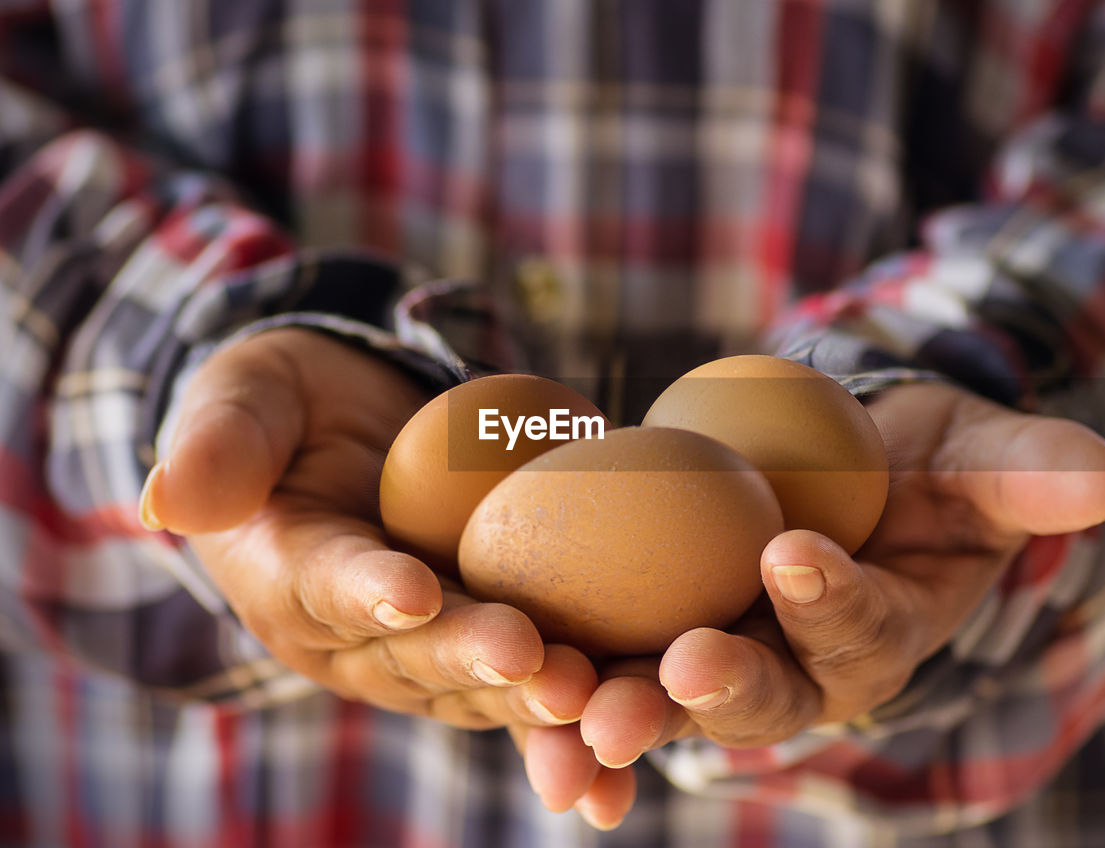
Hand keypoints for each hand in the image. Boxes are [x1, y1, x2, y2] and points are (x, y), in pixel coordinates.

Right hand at [138, 328, 596, 729]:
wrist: (358, 423)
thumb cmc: (290, 406)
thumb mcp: (244, 398)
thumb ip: (218, 441)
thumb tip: (168, 494)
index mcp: (289, 577)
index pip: (323, 585)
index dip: (365, 591)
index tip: (411, 591)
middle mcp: (358, 635)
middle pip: (417, 651)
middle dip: (472, 656)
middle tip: (532, 659)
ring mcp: (430, 647)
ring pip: (483, 682)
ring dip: (537, 698)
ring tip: (592, 696)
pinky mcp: (492, 641)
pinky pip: (535, 678)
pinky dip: (579, 709)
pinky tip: (631, 740)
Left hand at [533, 381, 1104, 826]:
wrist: (822, 461)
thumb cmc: (913, 461)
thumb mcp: (974, 455)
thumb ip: (1032, 473)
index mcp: (873, 636)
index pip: (860, 629)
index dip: (836, 601)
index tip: (798, 555)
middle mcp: (791, 669)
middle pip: (757, 693)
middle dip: (720, 690)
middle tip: (679, 673)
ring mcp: (711, 655)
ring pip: (661, 696)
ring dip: (616, 707)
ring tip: (570, 709)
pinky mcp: (638, 635)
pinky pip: (594, 665)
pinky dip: (557, 690)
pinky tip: (514, 694)